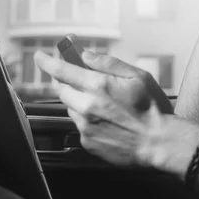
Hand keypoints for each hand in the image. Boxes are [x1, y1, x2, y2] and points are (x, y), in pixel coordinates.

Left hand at [34, 51, 169, 166]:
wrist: (159, 142)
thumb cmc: (152, 108)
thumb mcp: (138, 76)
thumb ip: (108, 63)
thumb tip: (86, 55)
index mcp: (99, 86)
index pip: (62, 70)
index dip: (47, 61)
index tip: (39, 56)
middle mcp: (87, 105)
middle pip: (61, 89)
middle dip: (67, 81)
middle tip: (82, 80)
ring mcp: (85, 125)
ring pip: (71, 107)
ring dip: (79, 101)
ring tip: (105, 104)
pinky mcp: (87, 141)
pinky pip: (79, 125)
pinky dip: (87, 119)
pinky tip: (108, 120)